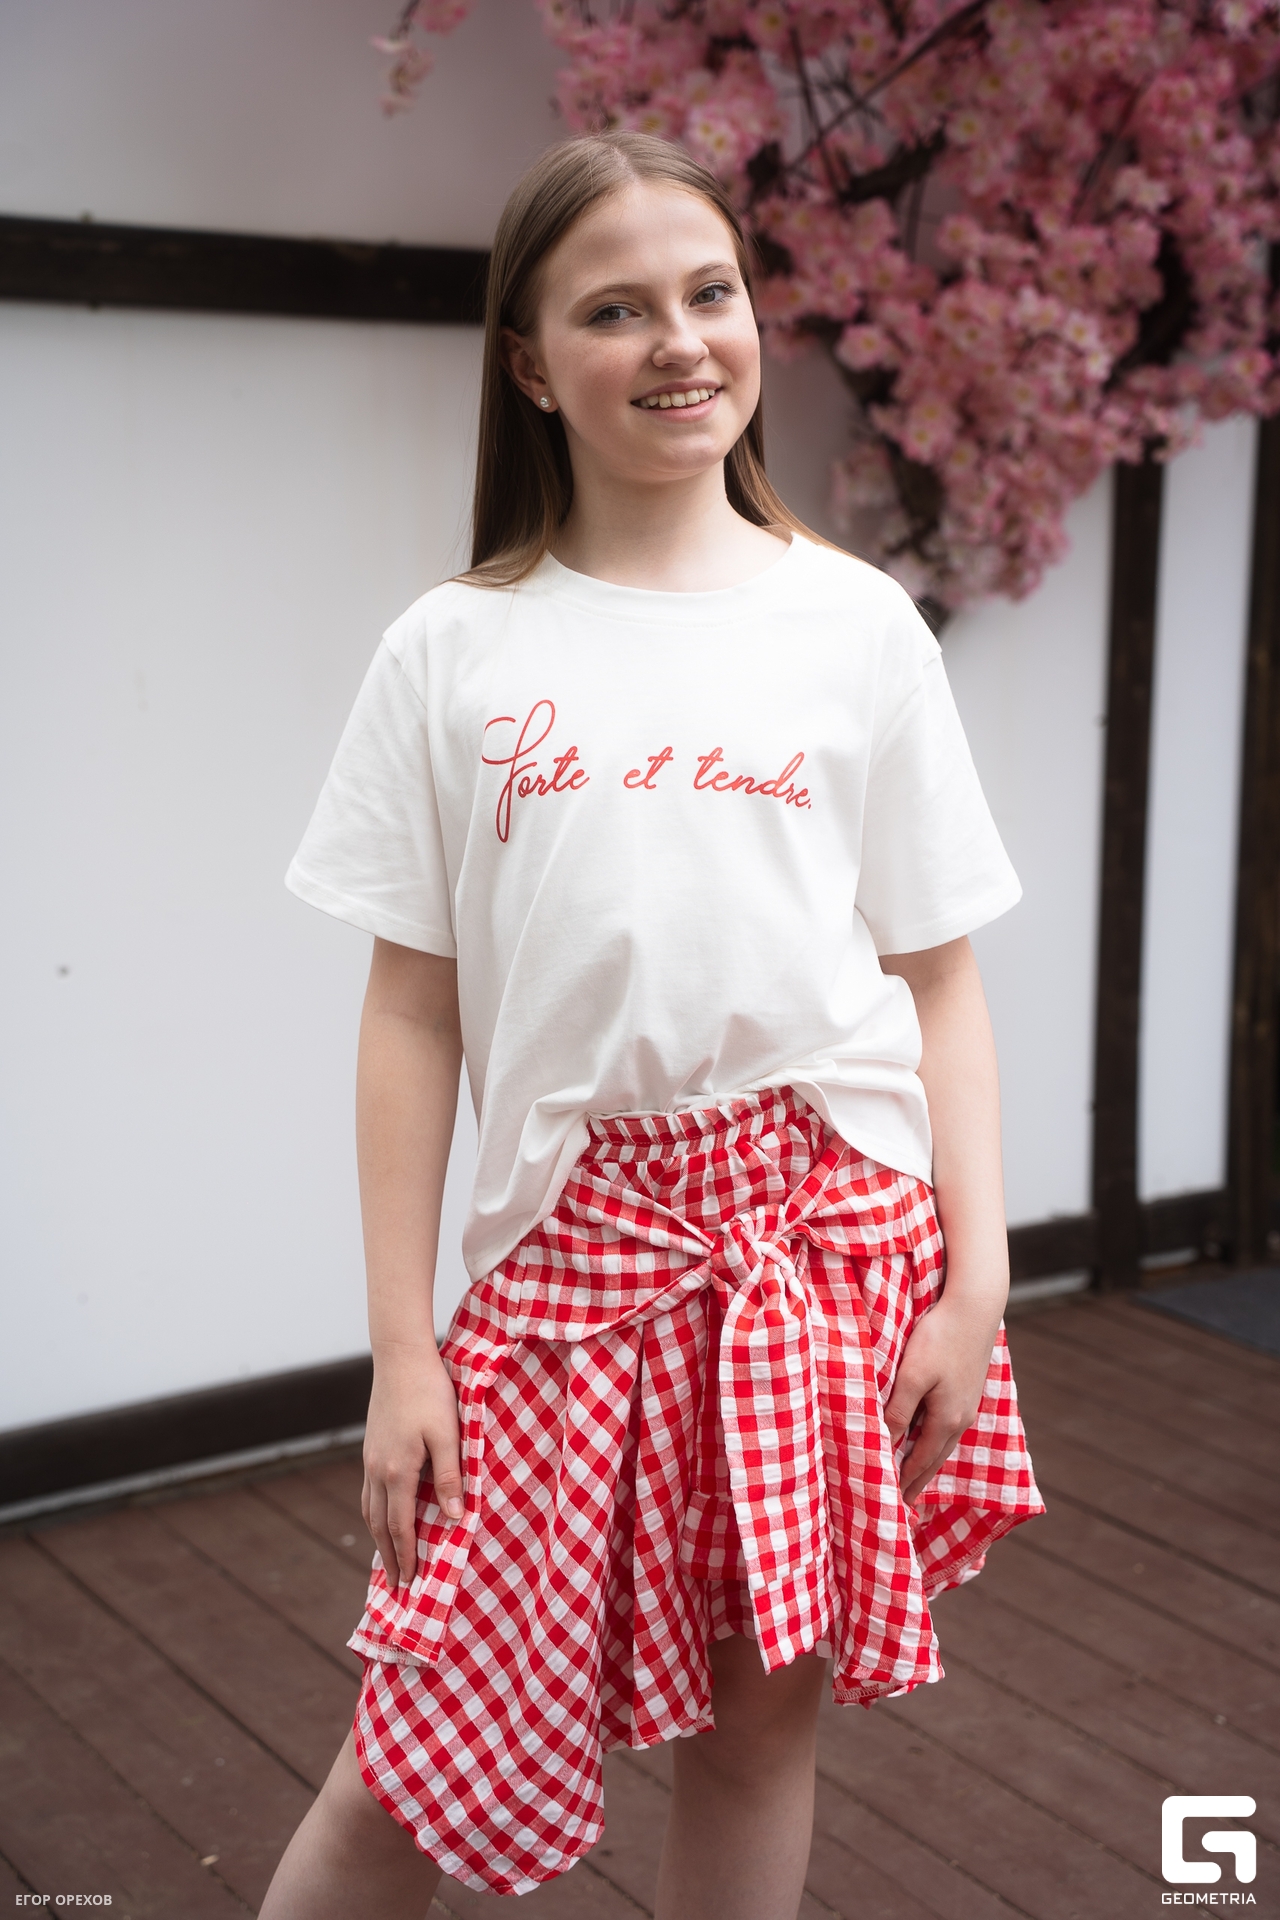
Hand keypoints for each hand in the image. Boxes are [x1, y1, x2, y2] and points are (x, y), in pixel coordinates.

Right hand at [361, 1346, 463, 1590]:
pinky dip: (374, 1513)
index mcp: (397, 1472)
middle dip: (389, 1557)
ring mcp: (370, 1458)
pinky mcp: (371, 1447)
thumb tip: (453, 1518)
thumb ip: (449, 1476)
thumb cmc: (430, 1392)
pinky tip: (383, 1515)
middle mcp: (377, 1470)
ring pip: (369, 1509)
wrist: (400, 1357)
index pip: (400, 1527)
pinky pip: (368, 1491)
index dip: (407, 1557)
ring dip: (378, 1538)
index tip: (411, 1585)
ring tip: (387, 1560)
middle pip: (379, 1525)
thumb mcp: (448, 1434)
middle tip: (397, 1586)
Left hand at [883, 1296, 998, 1506]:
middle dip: (918, 1479)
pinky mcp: (968, 1389)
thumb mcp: (912, 1375)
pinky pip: (950, 1426)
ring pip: (944, 1442)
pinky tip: (931, 1436)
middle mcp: (962, 1418)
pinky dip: (936, 1440)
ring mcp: (968, 1404)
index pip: (921, 1461)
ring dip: (928, 1460)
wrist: (975, 1308)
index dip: (906, 1481)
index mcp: (947, 1420)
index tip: (894, 1502)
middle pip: (936, 1458)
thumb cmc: (939, 1338)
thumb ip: (899, 1409)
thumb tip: (886, 1442)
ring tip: (915, 1475)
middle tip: (905, 1500)